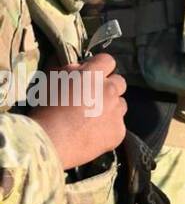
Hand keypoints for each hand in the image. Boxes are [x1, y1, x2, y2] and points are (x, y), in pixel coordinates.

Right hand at [28, 54, 126, 170]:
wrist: (48, 143)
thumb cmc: (44, 110)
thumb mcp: (52, 80)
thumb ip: (70, 69)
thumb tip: (82, 66)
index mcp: (93, 75)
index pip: (107, 61)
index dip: (100, 68)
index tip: (92, 76)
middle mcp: (109, 90)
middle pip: (119, 82)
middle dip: (108, 88)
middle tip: (92, 99)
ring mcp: (116, 111)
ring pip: (121, 104)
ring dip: (110, 108)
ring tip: (91, 119)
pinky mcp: (119, 131)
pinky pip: (118, 126)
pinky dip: (108, 129)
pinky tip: (92, 135)